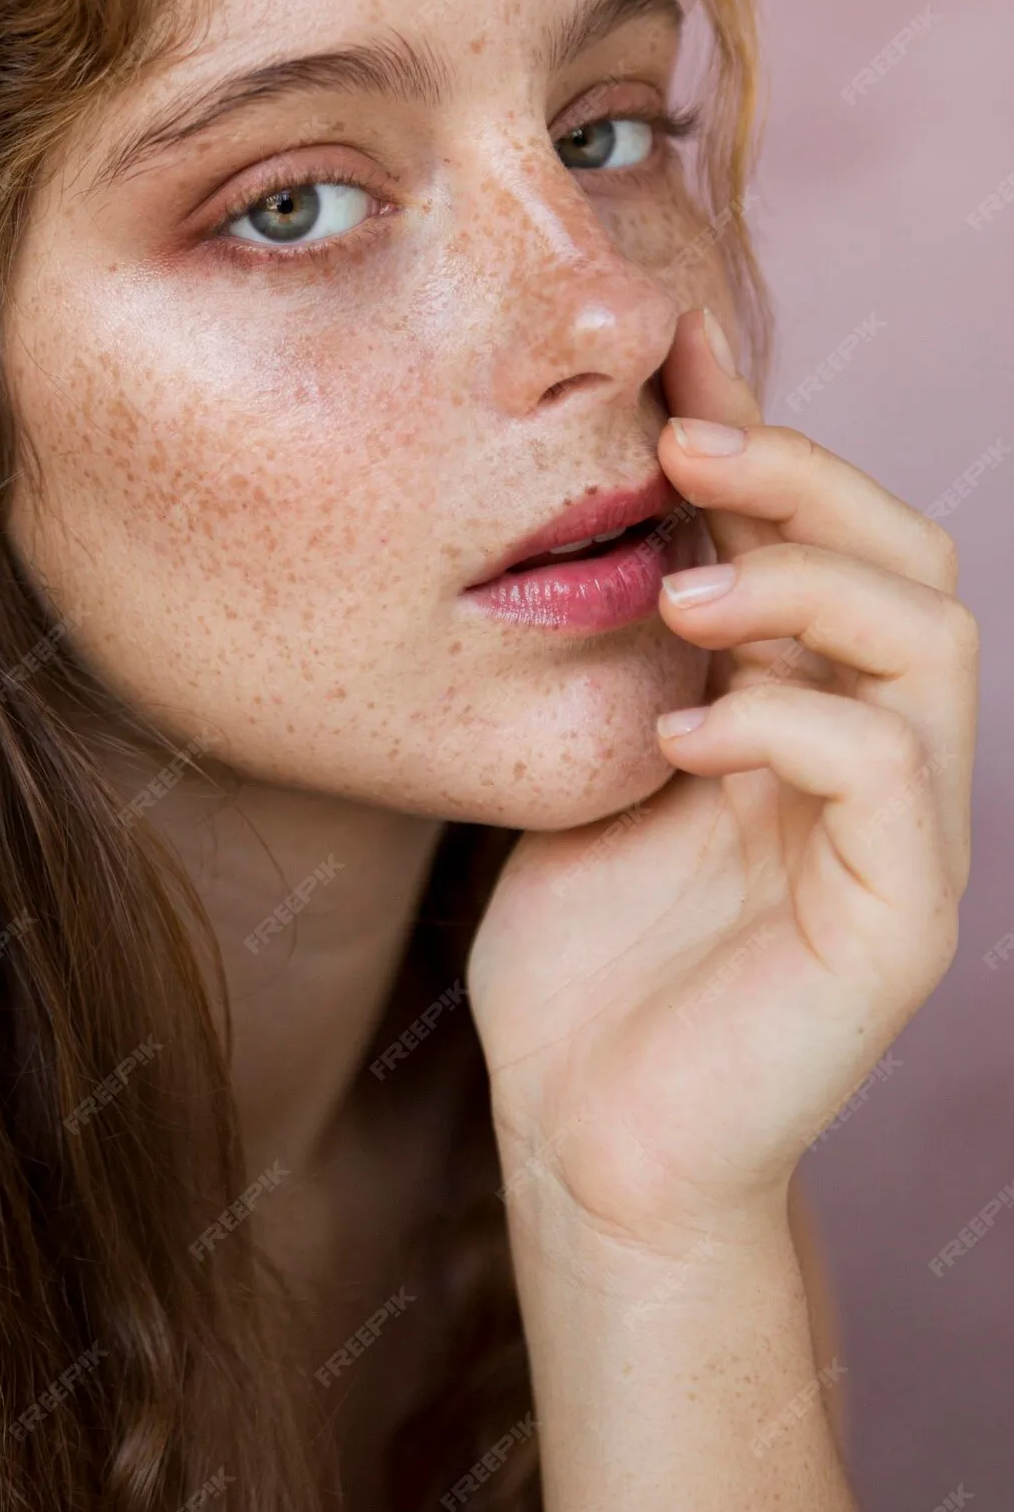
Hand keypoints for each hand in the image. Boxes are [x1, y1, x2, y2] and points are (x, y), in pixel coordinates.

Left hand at [466, 307, 977, 1253]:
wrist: (587, 1141)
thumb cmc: (581, 963)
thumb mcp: (593, 767)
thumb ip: (635, 658)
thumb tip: (621, 513)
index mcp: (808, 715)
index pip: (833, 543)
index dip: (767, 442)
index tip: (668, 370)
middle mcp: (877, 760)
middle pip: (912, 562)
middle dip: (806, 477)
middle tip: (686, 441)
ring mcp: (901, 840)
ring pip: (931, 643)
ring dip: (805, 586)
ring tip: (683, 590)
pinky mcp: (899, 923)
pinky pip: (890, 774)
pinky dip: (790, 725)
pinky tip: (681, 737)